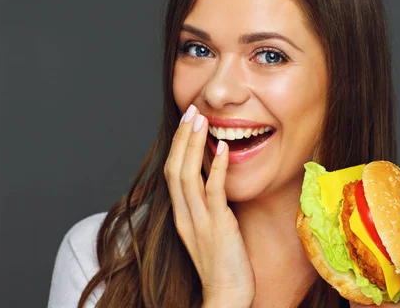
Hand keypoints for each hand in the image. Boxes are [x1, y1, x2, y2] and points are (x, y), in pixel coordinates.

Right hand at [164, 104, 254, 306]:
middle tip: (191, 111)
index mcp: (182, 214)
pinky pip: (214, 192)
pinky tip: (223, 148)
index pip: (173, 172)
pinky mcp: (218, 226)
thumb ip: (208, 205)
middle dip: (182, 138)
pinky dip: (217, 168)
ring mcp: (199, 220)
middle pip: (175, 168)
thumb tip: (216, 179)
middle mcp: (185, 215)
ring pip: (188, 175)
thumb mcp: (209, 228)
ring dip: (193, 145)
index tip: (186, 122)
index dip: (178, 146)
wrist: (226, 294)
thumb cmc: (222, 262)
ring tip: (201, 120)